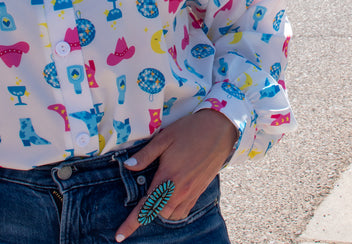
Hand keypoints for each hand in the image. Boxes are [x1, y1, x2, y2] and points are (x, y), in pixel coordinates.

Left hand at [115, 109, 237, 241]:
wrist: (220, 130)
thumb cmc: (190, 130)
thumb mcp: (165, 138)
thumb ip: (146, 155)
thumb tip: (128, 166)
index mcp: (168, 177)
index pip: (146, 207)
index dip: (131, 223)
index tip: (119, 236)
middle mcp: (180, 190)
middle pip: (158, 214)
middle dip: (147, 212)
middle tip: (139, 203)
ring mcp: (191, 192)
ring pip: (171, 215)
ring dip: (161, 212)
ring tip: (155, 200)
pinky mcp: (200, 190)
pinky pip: (184, 211)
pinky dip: (174, 211)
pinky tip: (171, 199)